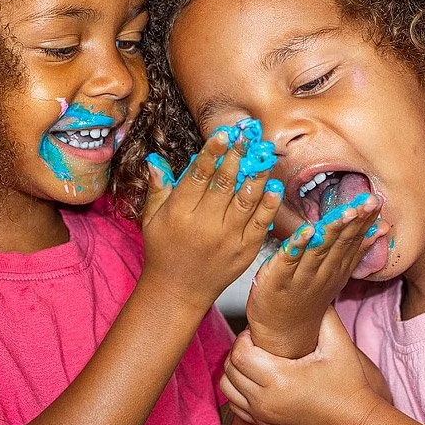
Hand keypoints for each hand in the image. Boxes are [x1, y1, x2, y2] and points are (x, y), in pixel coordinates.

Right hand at [139, 128, 281, 309]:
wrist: (178, 291)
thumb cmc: (163, 252)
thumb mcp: (151, 219)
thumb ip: (158, 189)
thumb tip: (156, 161)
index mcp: (180, 213)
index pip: (199, 175)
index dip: (212, 152)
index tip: (224, 133)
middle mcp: (205, 225)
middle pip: (225, 183)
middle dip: (237, 156)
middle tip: (247, 136)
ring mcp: (228, 238)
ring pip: (246, 199)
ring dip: (257, 174)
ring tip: (263, 154)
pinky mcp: (245, 250)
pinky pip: (261, 223)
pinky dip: (268, 204)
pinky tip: (272, 186)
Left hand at [222, 310, 386, 424]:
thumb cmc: (350, 387)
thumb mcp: (339, 346)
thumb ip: (324, 316)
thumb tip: (314, 295)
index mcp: (279, 378)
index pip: (239, 352)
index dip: (244, 338)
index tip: (260, 333)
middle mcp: (265, 399)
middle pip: (230, 368)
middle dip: (238, 351)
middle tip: (256, 343)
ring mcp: (263, 415)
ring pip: (227, 388)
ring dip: (234, 371)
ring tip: (254, 361)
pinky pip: (235, 406)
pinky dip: (238, 391)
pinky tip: (256, 382)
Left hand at [246, 195, 386, 357]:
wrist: (283, 331)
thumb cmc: (307, 296)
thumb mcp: (337, 273)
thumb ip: (356, 250)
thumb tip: (380, 227)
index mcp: (336, 269)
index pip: (354, 241)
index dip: (365, 221)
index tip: (376, 201)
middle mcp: (323, 273)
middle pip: (340, 243)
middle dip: (354, 221)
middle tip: (368, 201)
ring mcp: (301, 277)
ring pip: (319, 249)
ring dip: (333, 229)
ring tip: (346, 212)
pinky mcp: (277, 279)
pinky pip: (289, 259)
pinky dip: (298, 244)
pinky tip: (307, 230)